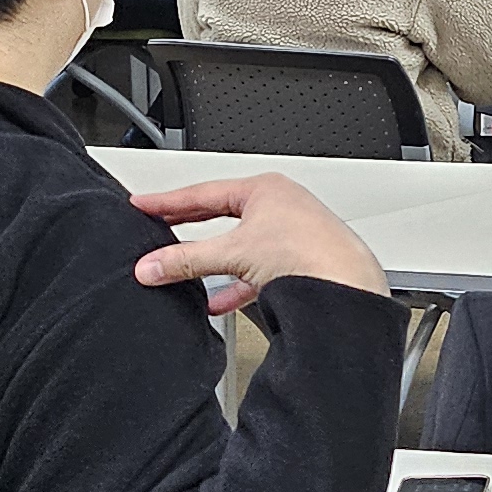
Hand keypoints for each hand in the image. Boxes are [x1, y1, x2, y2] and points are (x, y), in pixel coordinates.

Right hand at [126, 173, 389, 314]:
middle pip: (222, 216)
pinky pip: (256, 273)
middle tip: (159, 228)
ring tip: (186, 271)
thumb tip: (153, 265)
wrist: (348, 288)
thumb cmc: (310, 253)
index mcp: (266, 190)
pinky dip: (235, 286)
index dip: (169, 200)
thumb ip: (187, 260)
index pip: (204, 192)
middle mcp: (281, 207)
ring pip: (240, 247)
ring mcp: (292, 235)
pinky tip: (220, 301)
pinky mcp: (299, 265)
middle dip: (190, 228)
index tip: (143, 205)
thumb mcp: (234, 253)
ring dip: (213, 262)